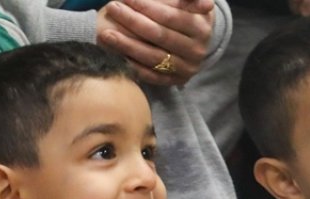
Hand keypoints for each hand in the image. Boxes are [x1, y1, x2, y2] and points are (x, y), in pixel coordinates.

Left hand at [97, 0, 214, 85]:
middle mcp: (197, 51)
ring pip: (153, 57)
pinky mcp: (177, 81)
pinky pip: (152, 76)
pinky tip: (115, 55)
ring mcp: (187, 68)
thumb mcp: (188, 2)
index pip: (170, 17)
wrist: (194, 39)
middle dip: (133, 21)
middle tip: (112, 9)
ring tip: (106, 34)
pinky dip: (133, 65)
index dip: (146, 6)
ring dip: (127, 45)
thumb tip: (204, 4)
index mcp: (201, 28)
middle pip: (160, 36)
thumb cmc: (183, 12)